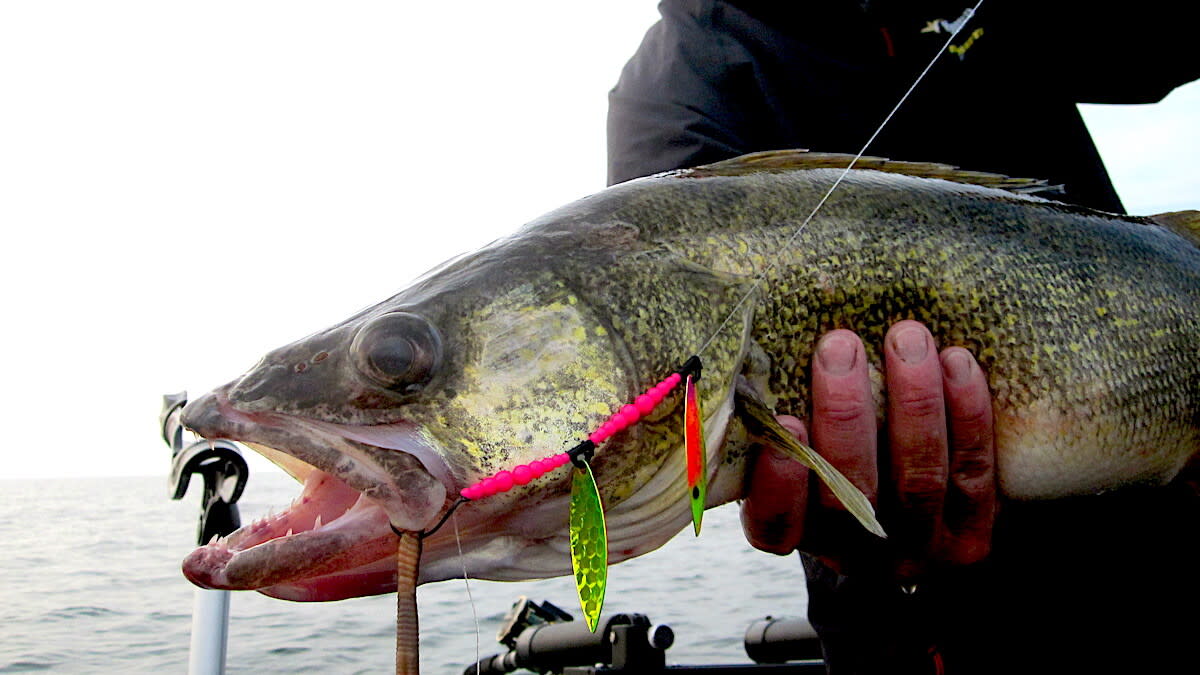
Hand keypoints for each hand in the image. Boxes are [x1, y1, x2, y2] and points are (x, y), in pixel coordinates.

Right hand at [740, 320, 996, 578]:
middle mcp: (857, 553)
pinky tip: (956, 361)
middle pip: (851, 493)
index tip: (784, 420)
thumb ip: (781, 418)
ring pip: (917, 480)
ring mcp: (920, 550)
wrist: (917, 499)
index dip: (778, 481)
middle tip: (840, 345)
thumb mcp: (803, 449)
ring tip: (907, 338)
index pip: (776, 525)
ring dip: (914, 402)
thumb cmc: (839, 451)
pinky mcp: (972, 534)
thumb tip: (756, 349)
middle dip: (846, 413)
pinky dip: (967, 414)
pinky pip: (973, 473)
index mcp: (799, 535)